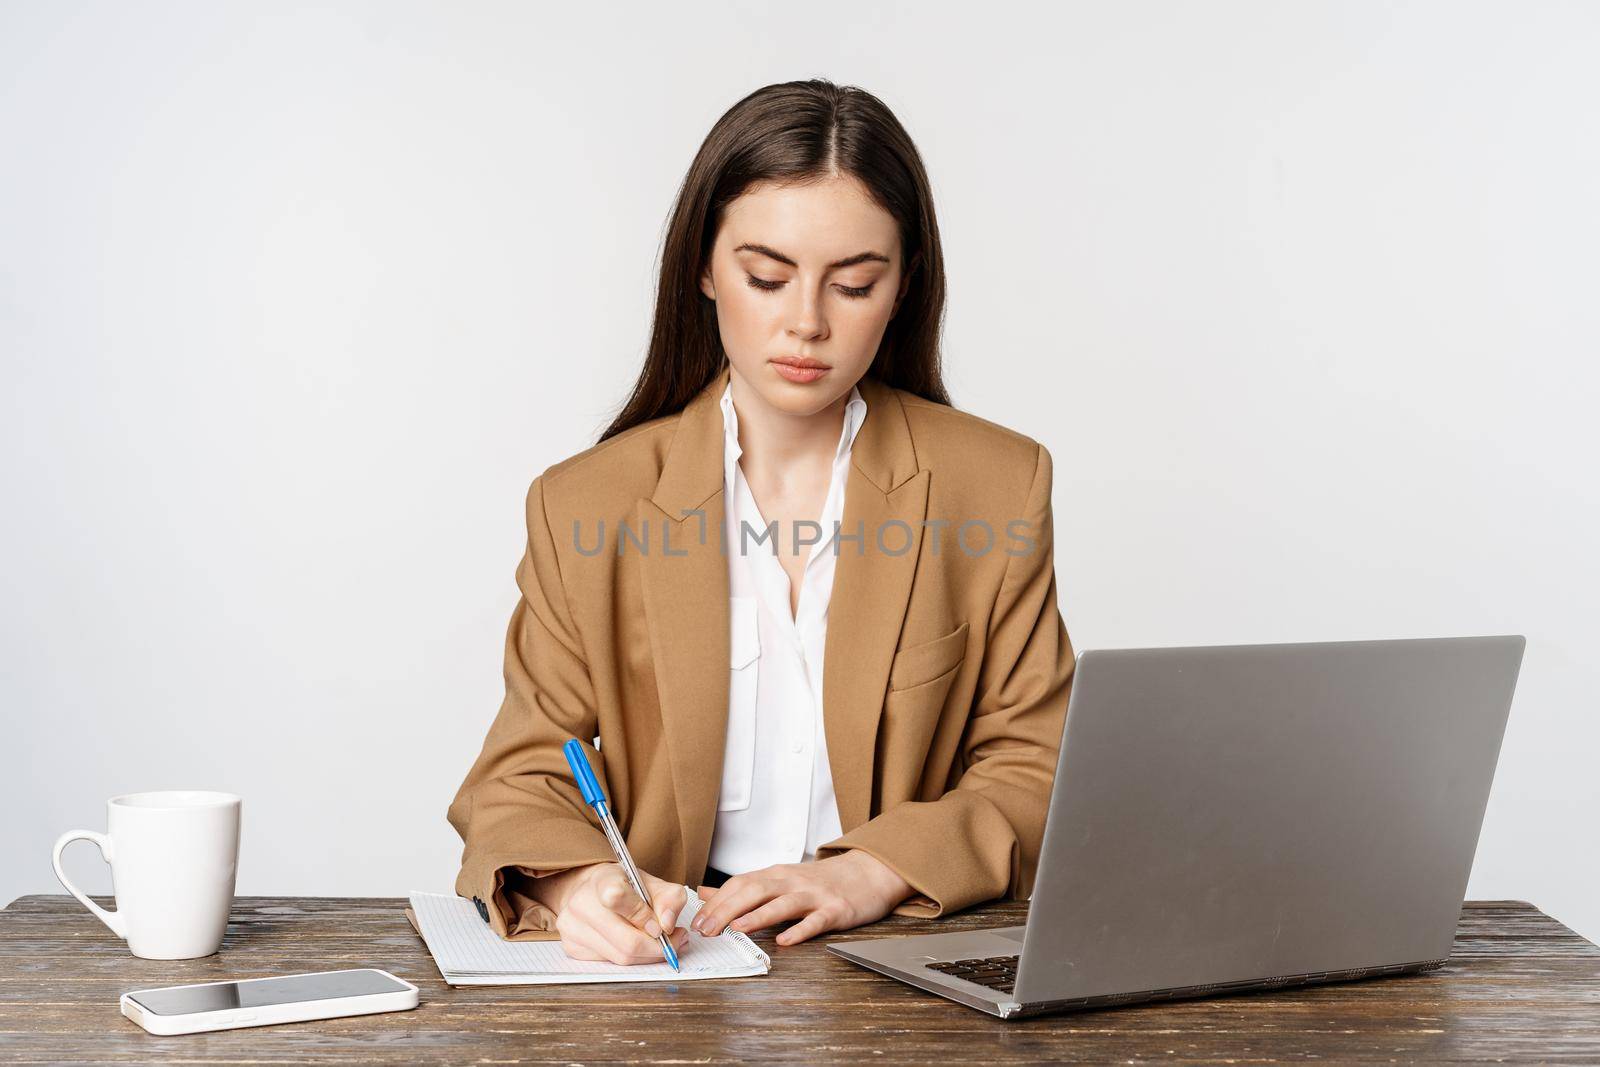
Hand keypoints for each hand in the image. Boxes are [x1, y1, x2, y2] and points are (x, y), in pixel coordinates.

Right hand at [545, 861, 691, 965]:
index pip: (617, 898)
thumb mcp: (650, 882)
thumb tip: (667, 926)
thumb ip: (669, 898)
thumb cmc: (623, 886)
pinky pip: (611, 963)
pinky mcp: (572, 948)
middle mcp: (581, 903)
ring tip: (659, 943)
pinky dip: (632, 959)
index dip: (644, 917)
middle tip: (674, 941)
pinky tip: (638, 946)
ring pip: (621, 957)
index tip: (661, 925)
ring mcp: (572, 927)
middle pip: (626, 941)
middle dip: (657, 947)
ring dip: (648, 955)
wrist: (589, 890)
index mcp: (602, 880)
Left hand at [690, 851, 912, 946]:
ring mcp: (814, 895)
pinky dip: (800, 930)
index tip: (697, 921)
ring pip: (783, 903)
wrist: (867, 872)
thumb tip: (706, 894)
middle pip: (755, 891)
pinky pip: (816, 921)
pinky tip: (786, 941)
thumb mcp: (780, 879)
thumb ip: (744, 888)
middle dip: (727, 909)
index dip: (717, 902)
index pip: (739, 884)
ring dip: (758, 916)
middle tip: (707, 929)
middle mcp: (791, 881)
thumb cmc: (820, 881)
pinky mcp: (836, 910)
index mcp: (776, 875)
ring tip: (738, 928)